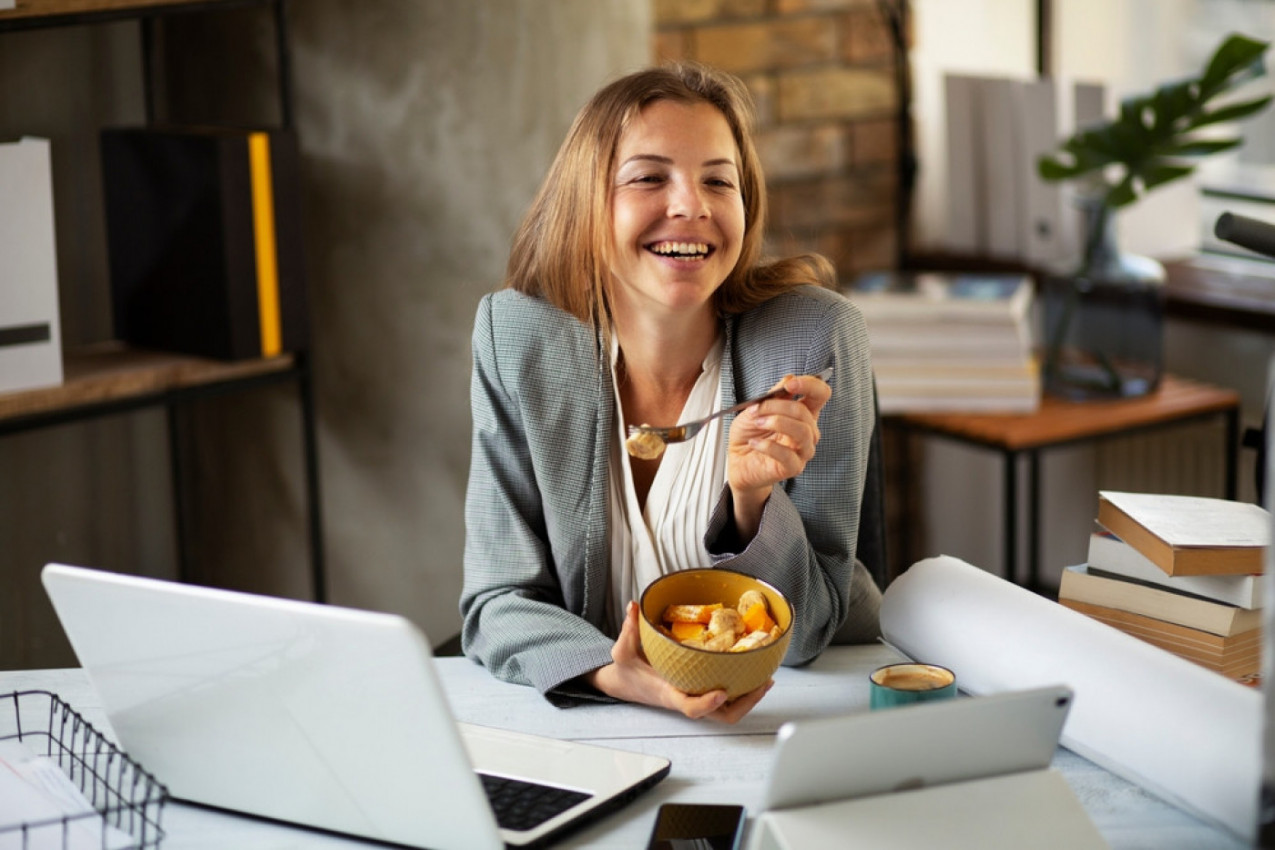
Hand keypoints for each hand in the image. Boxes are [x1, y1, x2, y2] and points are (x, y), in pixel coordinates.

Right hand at [586, 602, 774, 723]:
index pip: (690, 707)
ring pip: (728, 711)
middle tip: (762, 683)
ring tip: (766, 678)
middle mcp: (686, 698)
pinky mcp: (701, 692)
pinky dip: (743, 690)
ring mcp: (696, 698)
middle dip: (745, 703)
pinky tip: (753, 673)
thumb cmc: (627, 670)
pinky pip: (727, 700)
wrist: (627, 684)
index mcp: (669, 693)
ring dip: (749, 698)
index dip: (707, 703)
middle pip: (721, 715)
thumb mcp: (623, 649)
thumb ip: (629, 628)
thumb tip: (634, 605)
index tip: (722, 691)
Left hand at [726, 371, 830, 538]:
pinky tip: (754, 443)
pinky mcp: (794, 467)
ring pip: (802, 431)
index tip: (790, 385)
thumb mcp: (755, 409)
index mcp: (803, 413)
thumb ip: (772, 395)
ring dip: (776, 422)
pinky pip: (787, 455)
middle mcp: (808, 431)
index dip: (810, 385)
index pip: (821, 394)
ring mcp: (803, 450)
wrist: (738, 461)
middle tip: (755, 409)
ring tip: (757, 423)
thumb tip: (789, 379)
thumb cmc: (749, 434)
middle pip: (804, 412)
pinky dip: (768, 446)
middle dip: (776, 406)